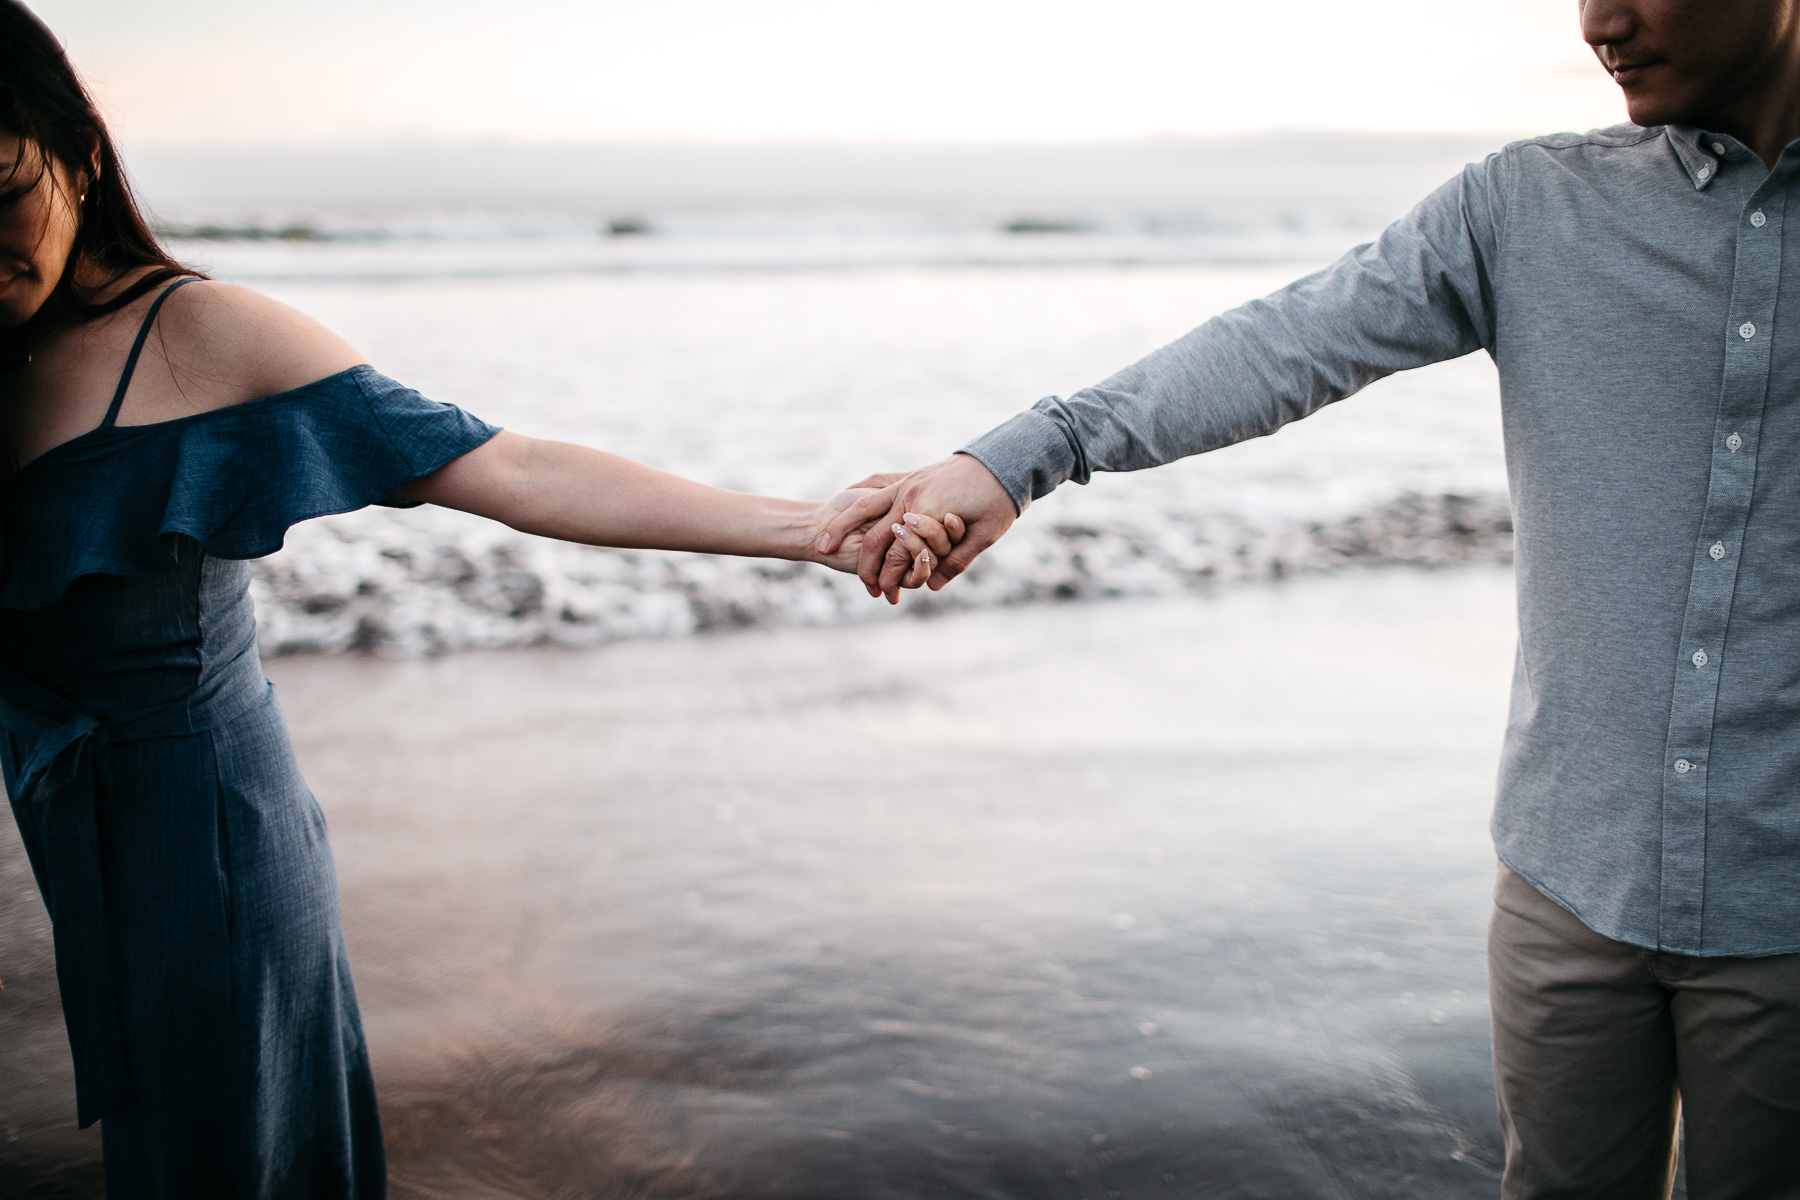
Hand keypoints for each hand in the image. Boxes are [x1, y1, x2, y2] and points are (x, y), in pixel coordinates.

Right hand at [819, 454, 1016, 602]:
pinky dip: (855, 505)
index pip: (896, 553)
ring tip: (823, 545)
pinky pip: (874, 490)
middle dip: (862, 561)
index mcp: (928, 512)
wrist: (1005, 457)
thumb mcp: (985, 534)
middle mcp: (912, 496)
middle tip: (857, 583)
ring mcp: (908, 483)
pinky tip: (843, 514)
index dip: (885, 577)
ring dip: (841, 527)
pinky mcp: (911, 476)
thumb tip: (933, 586)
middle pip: (875, 534)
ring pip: (864, 507)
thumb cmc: (999, 498)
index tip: (880, 595)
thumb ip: (957, 560)